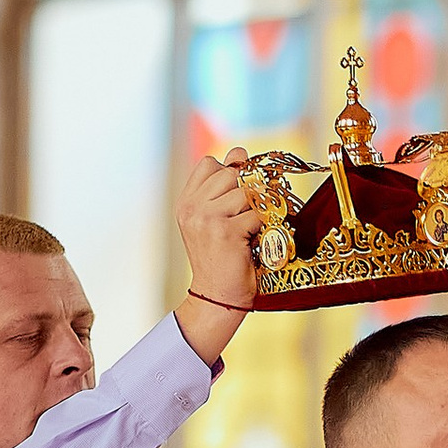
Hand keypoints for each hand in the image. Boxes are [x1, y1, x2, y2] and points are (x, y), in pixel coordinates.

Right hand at [175, 151, 258, 346]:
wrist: (216, 296)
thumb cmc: (221, 258)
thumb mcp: (214, 219)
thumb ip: (224, 187)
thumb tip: (240, 152)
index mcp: (186, 202)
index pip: (210, 164)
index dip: (230, 172)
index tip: (238, 193)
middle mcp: (192, 207)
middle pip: (231, 173)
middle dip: (247, 191)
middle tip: (248, 214)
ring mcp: (207, 218)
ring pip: (245, 192)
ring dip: (255, 210)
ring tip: (248, 230)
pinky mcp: (226, 231)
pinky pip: (256, 214)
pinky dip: (261, 227)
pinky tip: (252, 241)